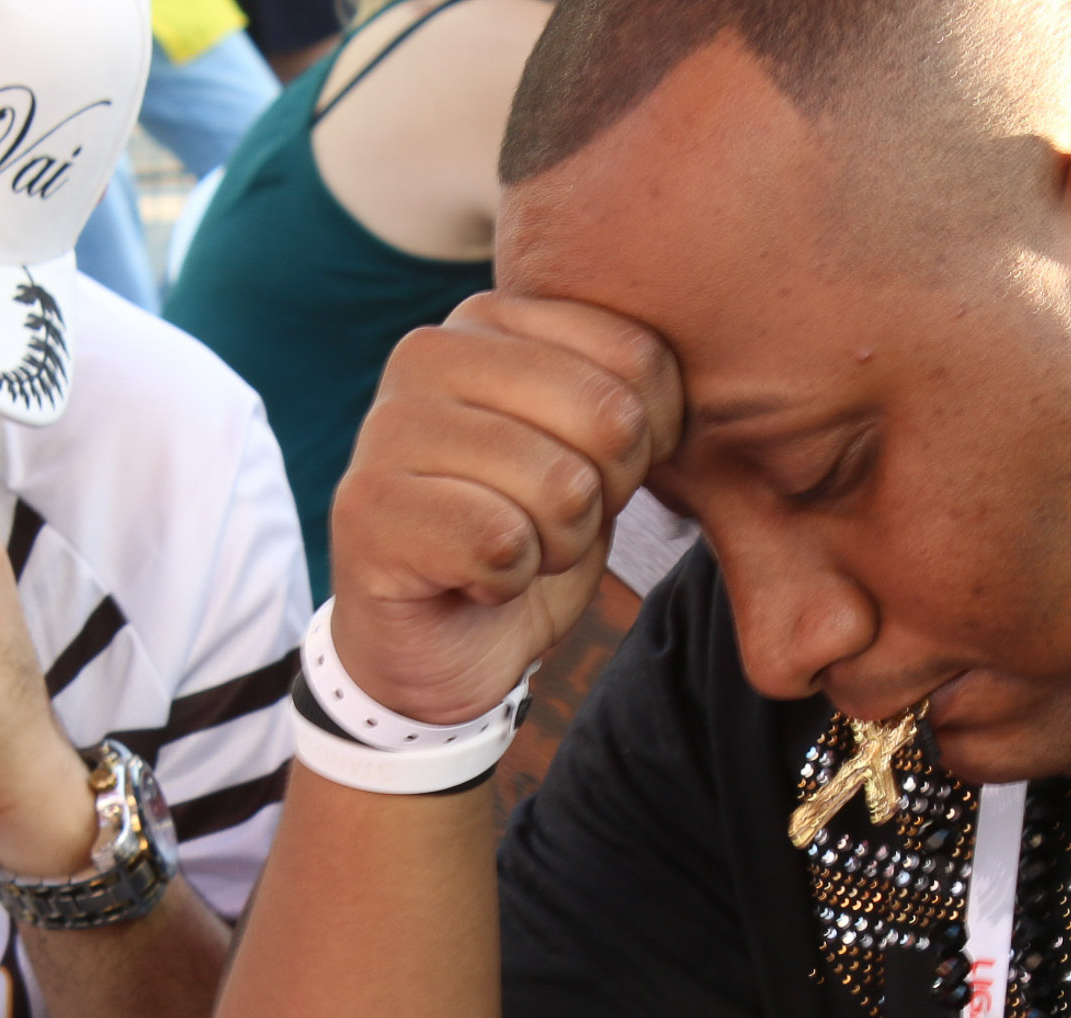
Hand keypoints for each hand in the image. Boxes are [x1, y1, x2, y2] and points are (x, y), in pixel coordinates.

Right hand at [325, 294, 682, 724]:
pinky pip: (500, 543)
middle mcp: (427, 352)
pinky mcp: (366, 510)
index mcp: (489, 319)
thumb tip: (704, 363)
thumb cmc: (525, 535)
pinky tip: (471, 580)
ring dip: (555, 546)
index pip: (640, 357)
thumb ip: (628, 392)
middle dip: (603, 497)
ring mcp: (387, 428)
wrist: (441, 644)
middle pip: (610, 416)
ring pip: (560, 485)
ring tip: (509, 550)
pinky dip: (508, 582)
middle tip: (548, 523)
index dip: (651, 444)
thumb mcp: (595, 452)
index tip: (596, 476)